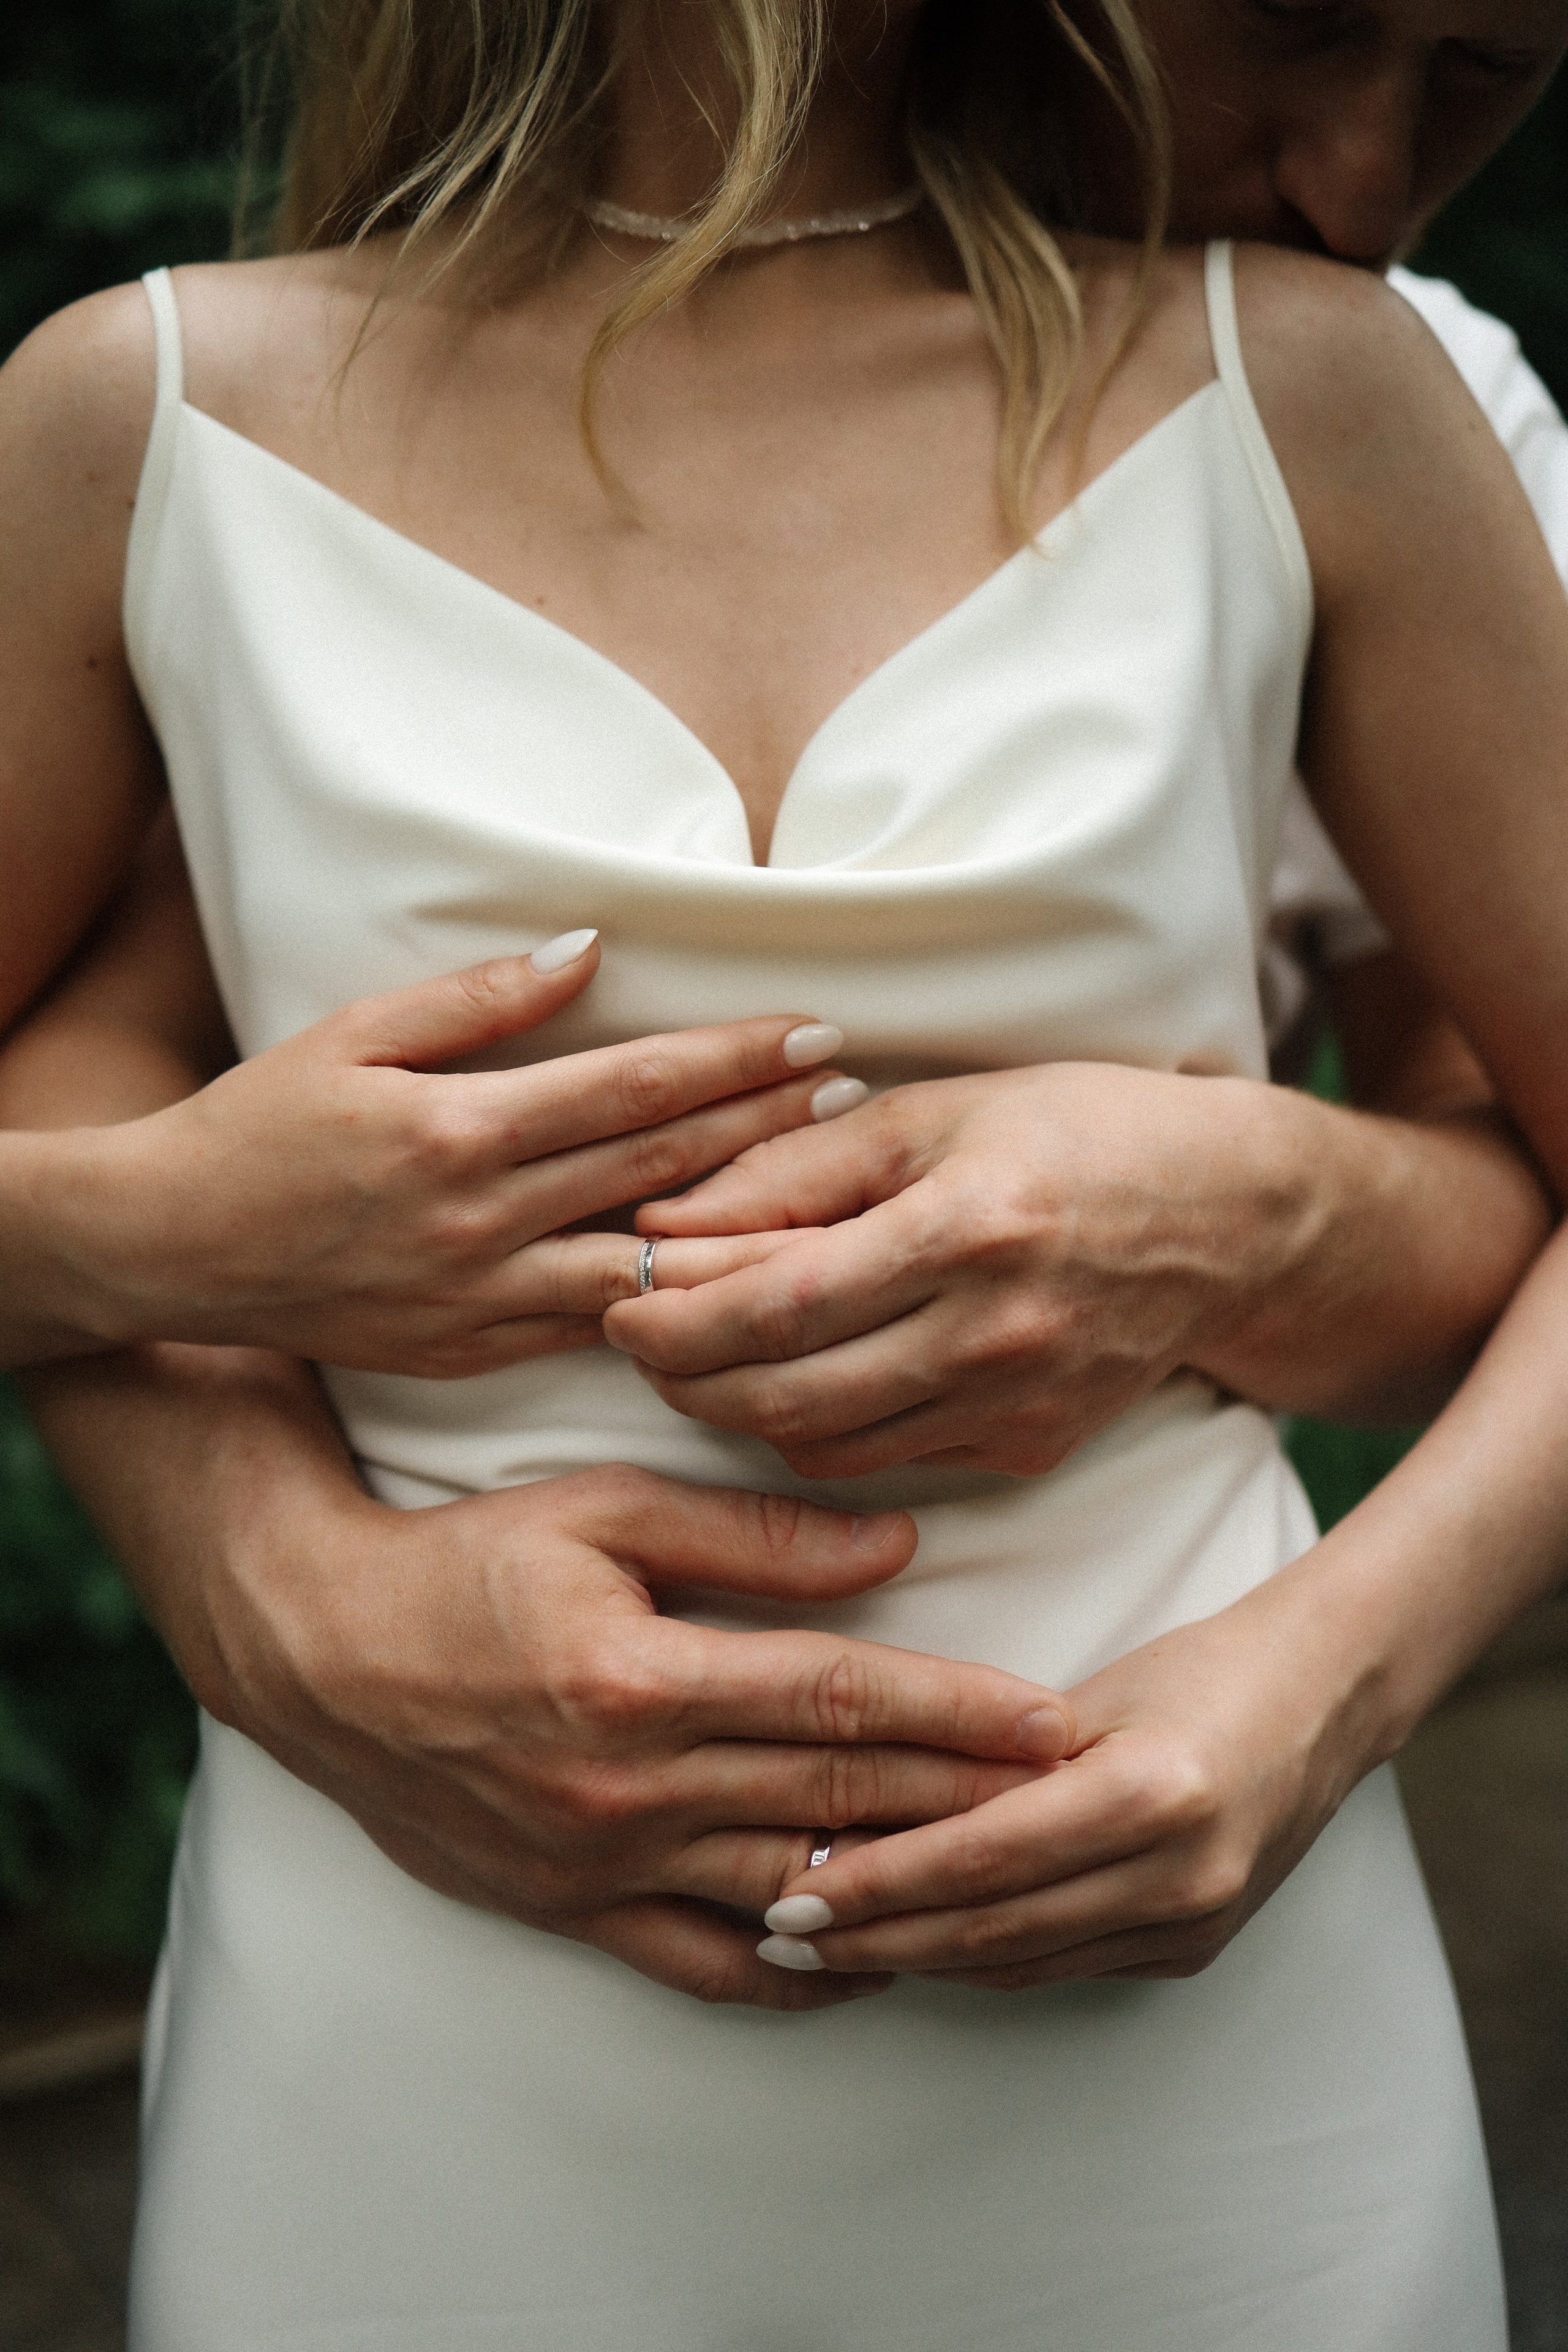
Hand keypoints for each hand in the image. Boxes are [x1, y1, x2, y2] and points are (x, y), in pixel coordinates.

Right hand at [37, 933, 861, 1372]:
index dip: (732, 1058)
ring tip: (830, 1190)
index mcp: (460, 1129)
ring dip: (743, 1227)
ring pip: (645, 1263)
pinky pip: (595, 1327)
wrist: (174, 1250)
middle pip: (660, 1170)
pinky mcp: (472, 1353)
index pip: (632, 1087)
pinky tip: (736, 1279)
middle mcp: (482, 1220)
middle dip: (767, 1128)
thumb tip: (591, 948)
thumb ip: (480, 999)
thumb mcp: (357, 1032)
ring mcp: (481, 1299)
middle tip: (856, 1092)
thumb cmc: (264, 1123)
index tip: (812, 1030)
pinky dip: (671, 1302)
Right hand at [203, 1459, 1074, 2011]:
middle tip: (1080, 1800)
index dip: (957, 1712)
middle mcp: (627, 1787)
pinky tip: (871, 1961)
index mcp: (640, 1677)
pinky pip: (707, 1965)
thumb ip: (751, 1532)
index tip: (1055, 1717)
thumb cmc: (464, 1562)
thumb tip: (892, 1547)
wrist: (322, 1652)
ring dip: (907, 1890)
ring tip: (1010, 1879)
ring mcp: (600, 1864)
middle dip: (970, 1800)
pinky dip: (798, 1972)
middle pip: (835, 1802)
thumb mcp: (601, 1511)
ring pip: (789, 1893)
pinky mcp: (572, 1910)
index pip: (839, 1698)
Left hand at [608, 1063, 1296, 1477]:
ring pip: (824, 1444)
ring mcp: (1017, 1403)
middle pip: (785, 1392)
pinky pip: (884, 1462)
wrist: (1232, 1218)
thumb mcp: (937, 1110)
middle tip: (636, 1336)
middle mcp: (997, 1332)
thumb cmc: (1079, 1133)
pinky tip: (792, 1381)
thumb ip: (795, 1169)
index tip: (619, 1294)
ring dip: (738, 1409)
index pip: (778, 1302)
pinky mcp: (1029, 1448)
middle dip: (683, 1374)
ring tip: (698, 1356)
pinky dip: (816, 1431)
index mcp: (969, 1226)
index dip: (676, 1313)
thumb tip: (667, 1220)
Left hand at [753, 1567, 1371, 1987]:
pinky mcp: (1192, 1950)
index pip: (980, 1859)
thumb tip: (873, 1806)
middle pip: (992, 1928)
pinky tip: (918, 1946)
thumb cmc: (1199, 1670)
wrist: (1324, 1703)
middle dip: (875, 1938)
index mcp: (1151, 1793)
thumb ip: (997, 1759)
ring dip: (918, 1959)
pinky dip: (982, 1959)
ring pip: (1021, 1961)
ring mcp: (1192, 1924)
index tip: (792, 1891)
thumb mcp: (1095, 1697)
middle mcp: (1177, 1874)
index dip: (879, 1884)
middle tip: (779, 1932)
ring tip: (825, 1946)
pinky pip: (1062, 1966)